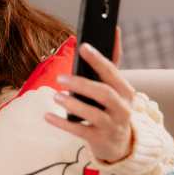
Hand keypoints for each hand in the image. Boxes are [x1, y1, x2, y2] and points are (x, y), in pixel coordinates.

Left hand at [44, 28, 135, 162]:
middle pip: (104, 94)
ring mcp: (112, 126)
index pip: (112, 73)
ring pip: (93, 114)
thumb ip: (110, 65)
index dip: (98, 59)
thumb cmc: (113, 109)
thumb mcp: (116, 89)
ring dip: (73, 104)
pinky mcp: (100, 139)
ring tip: (56, 96)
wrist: (121, 144)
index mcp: (126, 92)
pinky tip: (47, 116)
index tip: (83, 46)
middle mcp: (123, 109)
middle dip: (82, 84)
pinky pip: (79, 131)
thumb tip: (115, 30)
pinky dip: (62, 123)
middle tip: (61, 78)